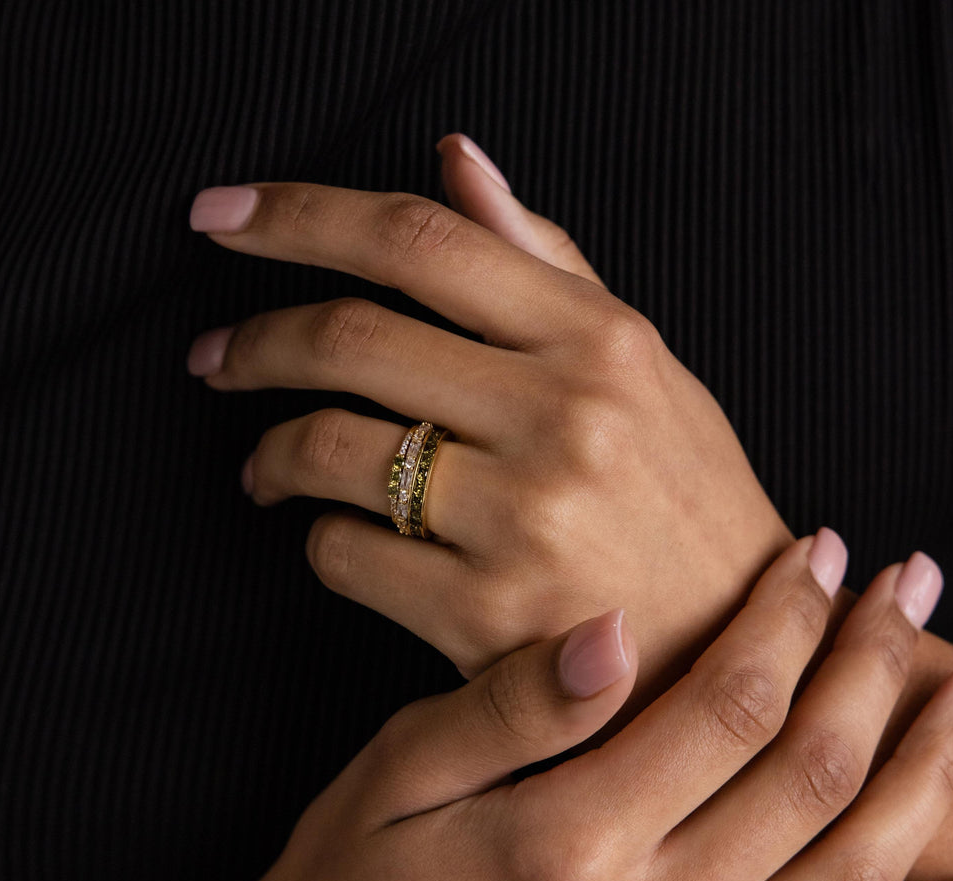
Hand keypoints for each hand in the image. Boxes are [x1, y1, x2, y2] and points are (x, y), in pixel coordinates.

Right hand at [85, 535, 952, 880]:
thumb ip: (512, 703)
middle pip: (807, 775)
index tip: (820, 554)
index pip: (724, 704)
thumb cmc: (355, 874)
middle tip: (910, 586)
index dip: (785, 618)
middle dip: (873, 666)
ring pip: (849, 876)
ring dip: (923, 776)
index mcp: (568, 844)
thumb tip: (615, 626)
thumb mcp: (402, 769)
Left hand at [186, 160, 792, 689]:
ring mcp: (524, 521)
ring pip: (329, 450)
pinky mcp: (486, 618)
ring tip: (263, 467)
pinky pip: (345, 556)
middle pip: (352, 338)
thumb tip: (455, 162)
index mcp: (599, 341)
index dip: (301, 216)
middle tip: (216, 359)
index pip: (421, 240)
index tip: (225, 216)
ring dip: (269, 453)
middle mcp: (563, 418)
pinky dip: (318, 539)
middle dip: (253, 343)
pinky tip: (335, 538)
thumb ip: (545, 261)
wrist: (736, 646)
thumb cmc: (686, 499)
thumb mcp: (644, 365)